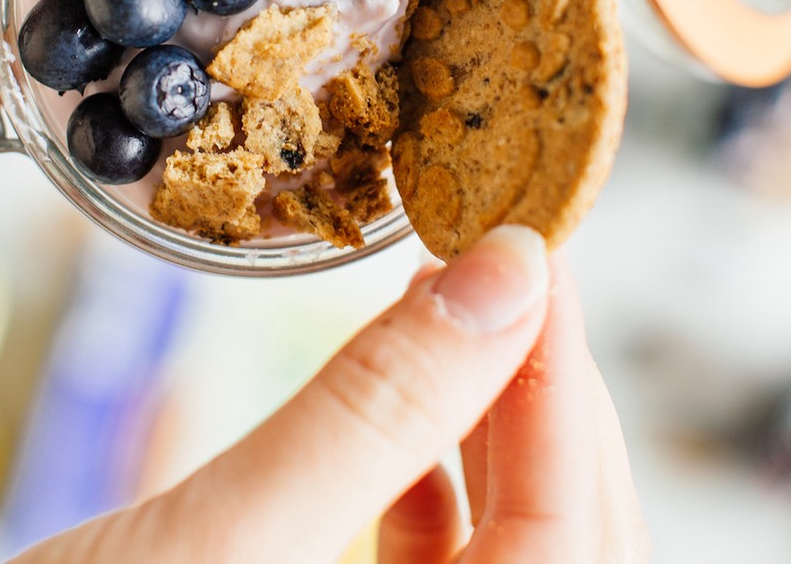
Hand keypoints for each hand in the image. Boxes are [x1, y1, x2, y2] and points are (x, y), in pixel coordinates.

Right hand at [10, 226, 646, 562]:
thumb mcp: (221, 543)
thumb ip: (373, 412)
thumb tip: (502, 280)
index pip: (568, 534)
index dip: (562, 382)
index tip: (533, 256)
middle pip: (561, 539)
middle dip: (541, 396)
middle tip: (505, 272)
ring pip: (502, 546)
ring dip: (489, 426)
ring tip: (458, 312)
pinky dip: (430, 476)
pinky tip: (403, 407)